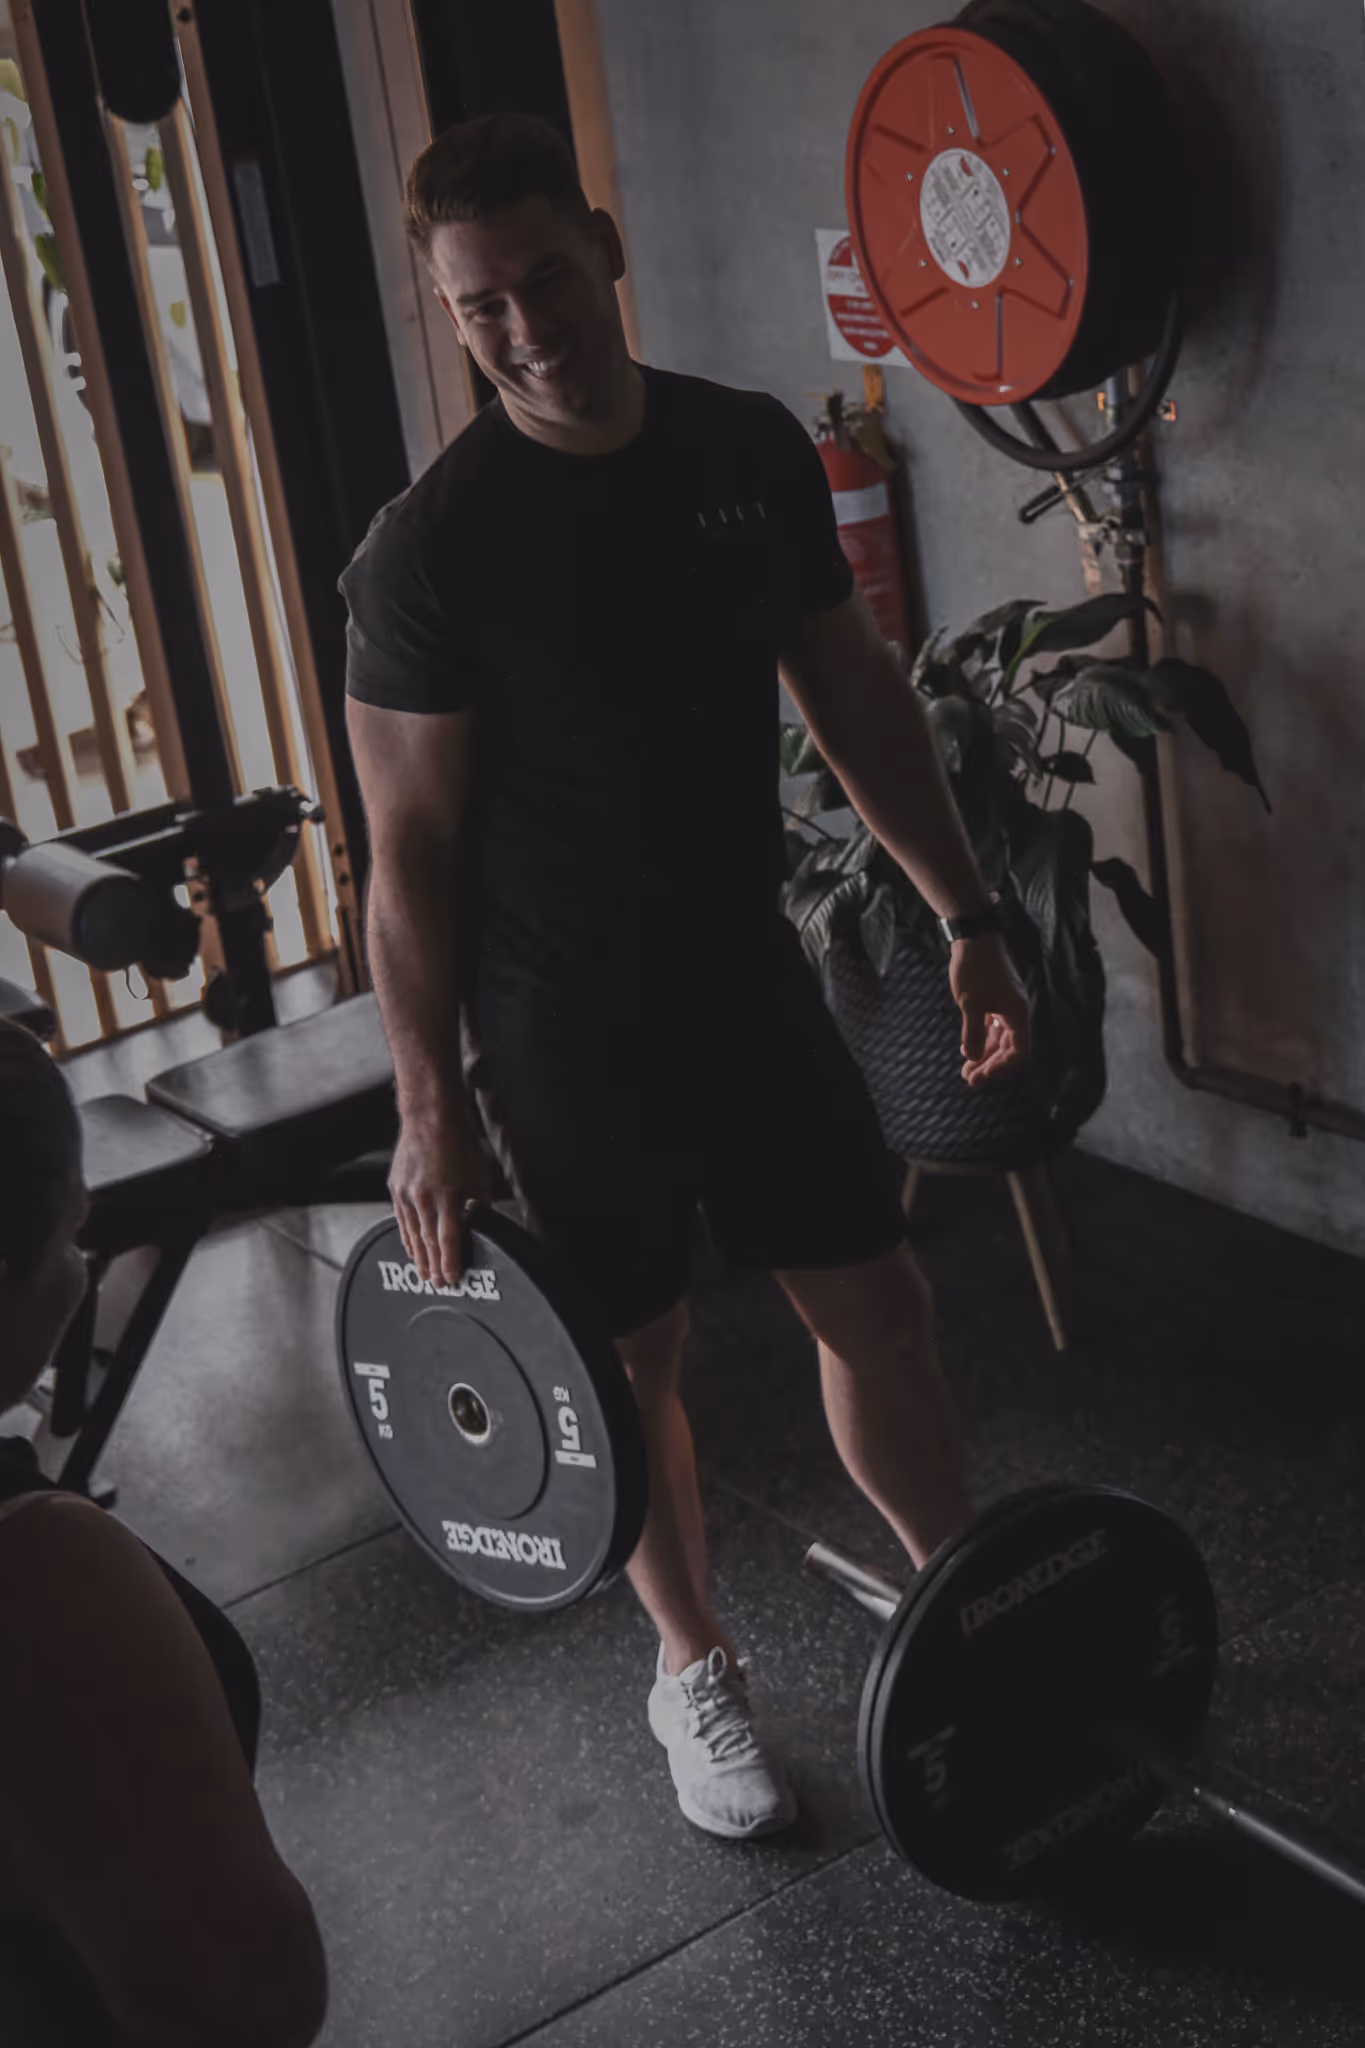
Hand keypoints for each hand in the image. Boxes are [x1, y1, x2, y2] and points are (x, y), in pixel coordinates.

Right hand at [388, 1100, 494, 1288]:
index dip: (450, 1264)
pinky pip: (402, 1221)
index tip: (452, 1279)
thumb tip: (481, 1225)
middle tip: (437, 1285)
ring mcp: (407, 1195)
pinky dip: (407, 1238)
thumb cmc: (458, 1143)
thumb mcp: (478, 1177)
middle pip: (429, 1243)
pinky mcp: (396, 1189)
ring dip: (420, 1258)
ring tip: (424, 1274)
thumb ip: (479, 1205)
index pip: (449, 1240)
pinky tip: (412, 1249)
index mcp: (448, 1197)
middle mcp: (424, 1198)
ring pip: (412, 1235)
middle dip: (434, 1267)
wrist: (431, 1118)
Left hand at [949, 933, 1029, 1086]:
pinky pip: (994, 1027)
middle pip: (1008, 1048)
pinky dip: (983, 1038)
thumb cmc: (975, 969)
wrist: (973, 938)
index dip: (999, 1067)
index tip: (980, 1077)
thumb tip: (973, 1058)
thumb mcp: (970, 1005)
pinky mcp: (998, 1000)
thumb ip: (972, 1033)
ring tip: (966, 1069)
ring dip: (984, 1053)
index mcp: (1019, 1014)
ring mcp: (1008, 1006)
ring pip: (1000, 1038)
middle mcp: (1018, 1012)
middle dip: (989, 1064)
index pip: (1017, 1052)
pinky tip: (968, 1049)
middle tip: (969, 1079)